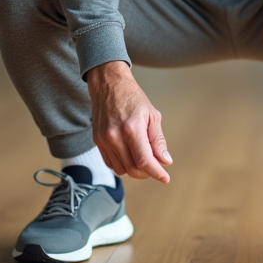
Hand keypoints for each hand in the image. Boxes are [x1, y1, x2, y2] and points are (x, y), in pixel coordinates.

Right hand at [86, 60, 172, 182]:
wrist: (108, 84)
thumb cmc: (132, 97)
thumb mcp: (152, 115)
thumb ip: (158, 140)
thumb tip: (165, 160)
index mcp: (132, 128)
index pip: (145, 161)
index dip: (157, 173)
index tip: (165, 178)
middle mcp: (115, 136)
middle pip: (133, 168)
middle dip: (147, 172)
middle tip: (156, 166)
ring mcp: (104, 140)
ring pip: (121, 170)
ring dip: (134, 169)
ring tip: (143, 159)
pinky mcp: (97, 141)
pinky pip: (110, 164)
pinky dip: (122, 165)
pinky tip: (130, 155)